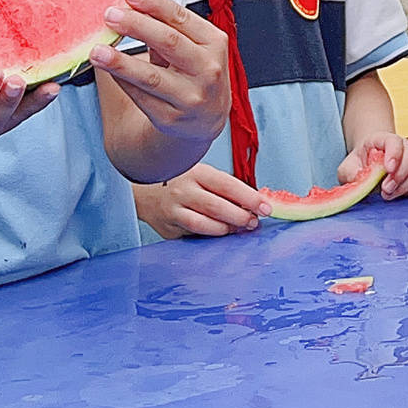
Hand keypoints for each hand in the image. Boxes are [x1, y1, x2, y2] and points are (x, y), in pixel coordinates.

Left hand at [93, 0, 229, 150]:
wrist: (204, 120)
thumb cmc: (195, 73)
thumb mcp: (193, 47)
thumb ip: (169, 27)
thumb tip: (132, 2)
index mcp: (214, 43)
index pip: (182, 18)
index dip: (154, 4)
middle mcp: (208, 70)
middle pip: (168, 42)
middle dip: (136, 25)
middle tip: (110, 15)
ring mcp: (191, 97)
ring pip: (150, 75)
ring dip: (120, 62)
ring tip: (97, 50)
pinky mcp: (171, 118)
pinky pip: (140, 96)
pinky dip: (121, 81)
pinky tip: (107, 71)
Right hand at [135, 162, 269, 237]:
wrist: (142, 190)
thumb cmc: (181, 180)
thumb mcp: (202, 174)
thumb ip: (224, 188)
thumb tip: (254, 204)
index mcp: (196, 172)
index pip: (227, 185)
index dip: (249, 197)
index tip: (266, 207)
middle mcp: (182, 191)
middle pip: (216, 207)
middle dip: (240, 217)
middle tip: (254, 222)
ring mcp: (172, 211)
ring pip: (203, 225)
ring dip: (226, 229)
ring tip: (238, 228)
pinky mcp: (167, 229)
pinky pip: (193, 235)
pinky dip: (209, 236)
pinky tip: (219, 233)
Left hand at [342, 133, 407, 199]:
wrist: (366, 166)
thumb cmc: (357, 166)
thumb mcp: (347, 168)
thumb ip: (350, 172)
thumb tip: (359, 178)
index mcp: (383, 140)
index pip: (395, 141)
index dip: (394, 154)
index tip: (388, 169)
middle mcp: (402, 148)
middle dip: (400, 174)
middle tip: (386, 189)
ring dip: (407, 184)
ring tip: (389, 194)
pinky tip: (400, 196)